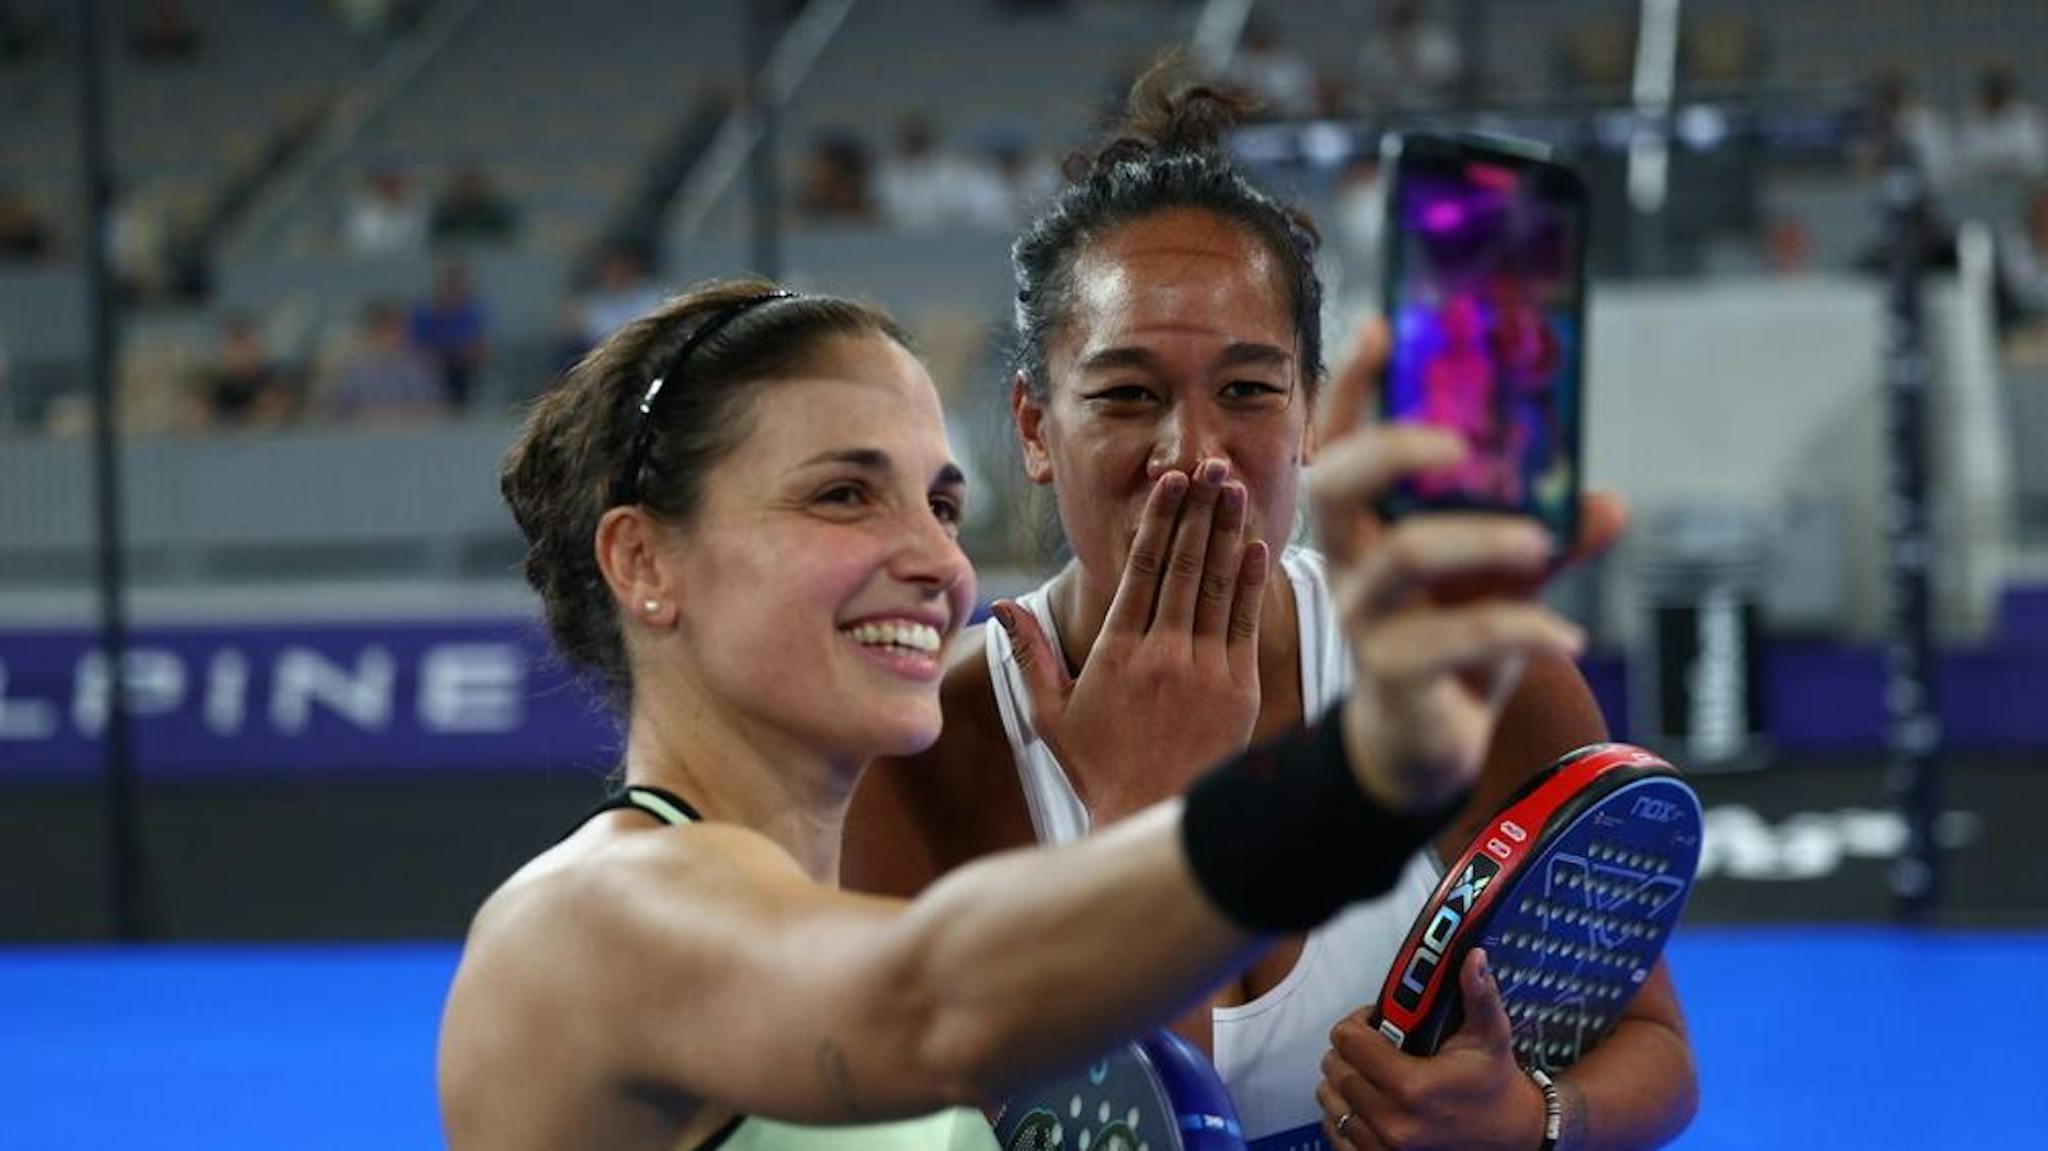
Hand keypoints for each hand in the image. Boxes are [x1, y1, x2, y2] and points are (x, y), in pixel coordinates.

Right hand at [994, 460, 1265, 820]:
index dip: (1158, 521)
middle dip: (1199, 511)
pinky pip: (1246, 624)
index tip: (1170, 482)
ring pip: (1217, 588)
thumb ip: (1029, 656)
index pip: (1141, 570)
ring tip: (1236, 490)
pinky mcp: (1238, 690)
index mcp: (1116, 653)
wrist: (1151, 819)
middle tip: (1211, 465)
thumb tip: (1003, 608)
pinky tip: (1256, 547)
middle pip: (1184, 567)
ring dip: (1228, 534)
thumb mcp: (1051, 714)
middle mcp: (1161, 654)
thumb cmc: (1098, 768)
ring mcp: (1203, 671)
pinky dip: (1250, 583)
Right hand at [1310, 321, 1624, 814]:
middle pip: (1334, 485)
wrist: (1425, 742)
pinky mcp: (1394, 674)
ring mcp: (1365, 618)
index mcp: (1365, 523)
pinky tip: (1567, 636)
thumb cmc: (1452, 640)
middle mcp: (1349, 561)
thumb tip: (1607, 498)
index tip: (1382, 326)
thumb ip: (1546, 534)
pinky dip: (1521, 631)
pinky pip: (1454, 640)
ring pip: (1403, 558)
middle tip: (1460, 441)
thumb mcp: (1503, 578)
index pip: (1338, 441)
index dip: (1352, 385)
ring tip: (1540, 543)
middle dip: (1391, 449)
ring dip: (1477, 538)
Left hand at [1316, 950, 1542, 1150]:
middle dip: (1351, 1050)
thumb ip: (1478, 994)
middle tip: (1375, 1045)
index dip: (1358, 1023)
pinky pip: (1335, 1130)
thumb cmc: (1494, 1080)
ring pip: (1330, 1099)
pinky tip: (1368, 1100)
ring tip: (1371, 1072)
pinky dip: (1344, 1112)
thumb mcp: (1490, 1034)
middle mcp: (1393, 1123)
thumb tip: (1473, 957)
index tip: (1375, 1021)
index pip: (1348, 1042)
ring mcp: (1383, 1148)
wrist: (1511, 1134)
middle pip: (1336, 1068)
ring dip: (1343, 1080)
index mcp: (1414, 1087)